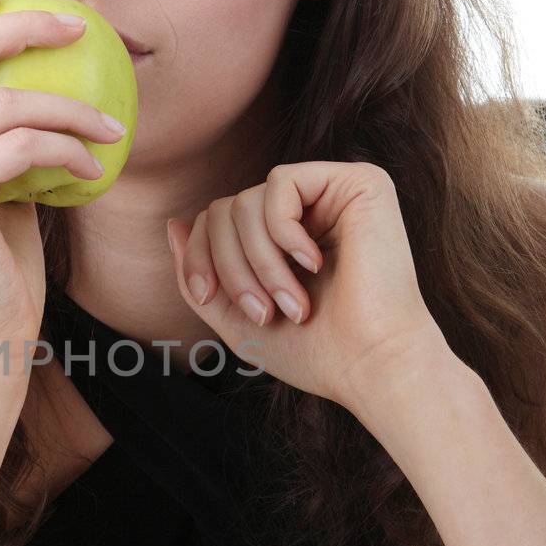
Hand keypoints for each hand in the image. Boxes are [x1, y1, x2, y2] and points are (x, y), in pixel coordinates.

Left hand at [166, 161, 444, 410]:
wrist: (372, 365)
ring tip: (292, 302)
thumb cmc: (315, 350)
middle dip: (229, 265)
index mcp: (282, 240)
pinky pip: (281, 181)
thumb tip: (173, 223)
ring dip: (258, 261)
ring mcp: (334, 193)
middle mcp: (309, 211)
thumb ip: (198, 273)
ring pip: (247, 199)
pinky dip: (282, 229)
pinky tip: (313, 263)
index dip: (197, 256)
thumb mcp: (235, 316)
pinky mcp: (359, 182)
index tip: (208, 297)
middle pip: (225, 209)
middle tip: (262, 312)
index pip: (214, 222)